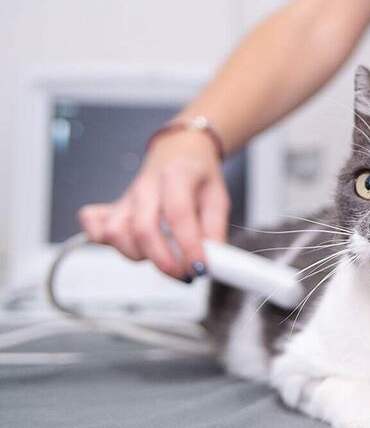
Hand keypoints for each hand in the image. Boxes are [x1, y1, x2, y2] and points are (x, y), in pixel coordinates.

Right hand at [78, 130, 229, 280]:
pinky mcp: (113, 207)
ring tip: (161, 255)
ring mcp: (127, 196)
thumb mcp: (218, 197)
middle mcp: (146, 184)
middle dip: (164, 261)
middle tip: (184, 273)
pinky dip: (103, 240)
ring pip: (117, 233)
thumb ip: (215, 229)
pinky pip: (94, 225)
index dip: (188, 247)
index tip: (199, 267)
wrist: (180, 153)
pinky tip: (128, 245)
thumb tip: (212, 261)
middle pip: (143, 229)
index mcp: (177, 174)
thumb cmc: (198, 175)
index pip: (178, 214)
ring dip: (138, 255)